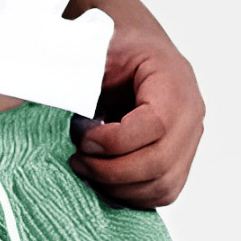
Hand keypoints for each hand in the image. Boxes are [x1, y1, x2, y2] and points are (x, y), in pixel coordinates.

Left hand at [67, 0, 205, 208]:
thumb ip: (83, 68)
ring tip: (87, 170)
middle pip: (158, 163)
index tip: (82, 139)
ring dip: (116, 187)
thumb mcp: (98, 45)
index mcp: (174, 82)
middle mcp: (190, 115)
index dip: (114, 142)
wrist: (136, 50)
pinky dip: (128, 195)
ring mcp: (188, 143)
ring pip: (160, 186)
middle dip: (109, 171)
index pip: (156, 126)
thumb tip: (50, 91)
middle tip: (77, 161)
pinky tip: (102, 181)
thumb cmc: (117, 49)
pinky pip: (160, 194)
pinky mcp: (178, 164)